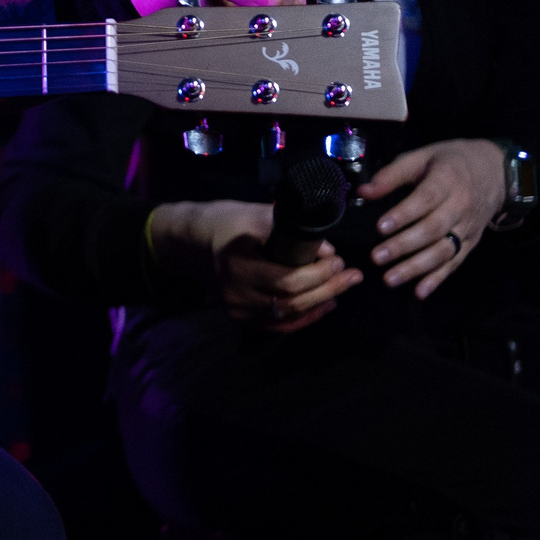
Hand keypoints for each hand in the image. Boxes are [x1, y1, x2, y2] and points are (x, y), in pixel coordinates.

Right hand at [148, 200, 362, 333]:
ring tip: (344, 287)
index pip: (287, 280)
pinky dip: (305, 318)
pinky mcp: (241, 316)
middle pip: (292, 301)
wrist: (187, 242)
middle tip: (352, 274)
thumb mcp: (251, 214)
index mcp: (237, 267)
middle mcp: (237, 294)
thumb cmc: (221, 222)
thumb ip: (288, 229)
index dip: (319, 274)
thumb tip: (326, 249)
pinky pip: (279, 325)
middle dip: (328, 288)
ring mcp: (238, 310)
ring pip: (288, 315)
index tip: (338, 259)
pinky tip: (324, 305)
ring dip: (321, 303)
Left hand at [355, 139, 505, 299]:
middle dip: (404, 245)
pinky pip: (455, 263)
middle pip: (433, 229)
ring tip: (390, 278)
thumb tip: (363, 191)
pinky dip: (438, 279)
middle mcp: (461, 206)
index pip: (426, 199)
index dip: (404, 215)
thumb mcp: (422, 157)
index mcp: (448, 180)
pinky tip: (419, 292)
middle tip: (377, 257)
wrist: (496, 171)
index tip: (380, 227)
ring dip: (416, 268)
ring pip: (443, 251)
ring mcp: (468, 227)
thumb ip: (392, 174)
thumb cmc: (450, 162)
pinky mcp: (471, 242)